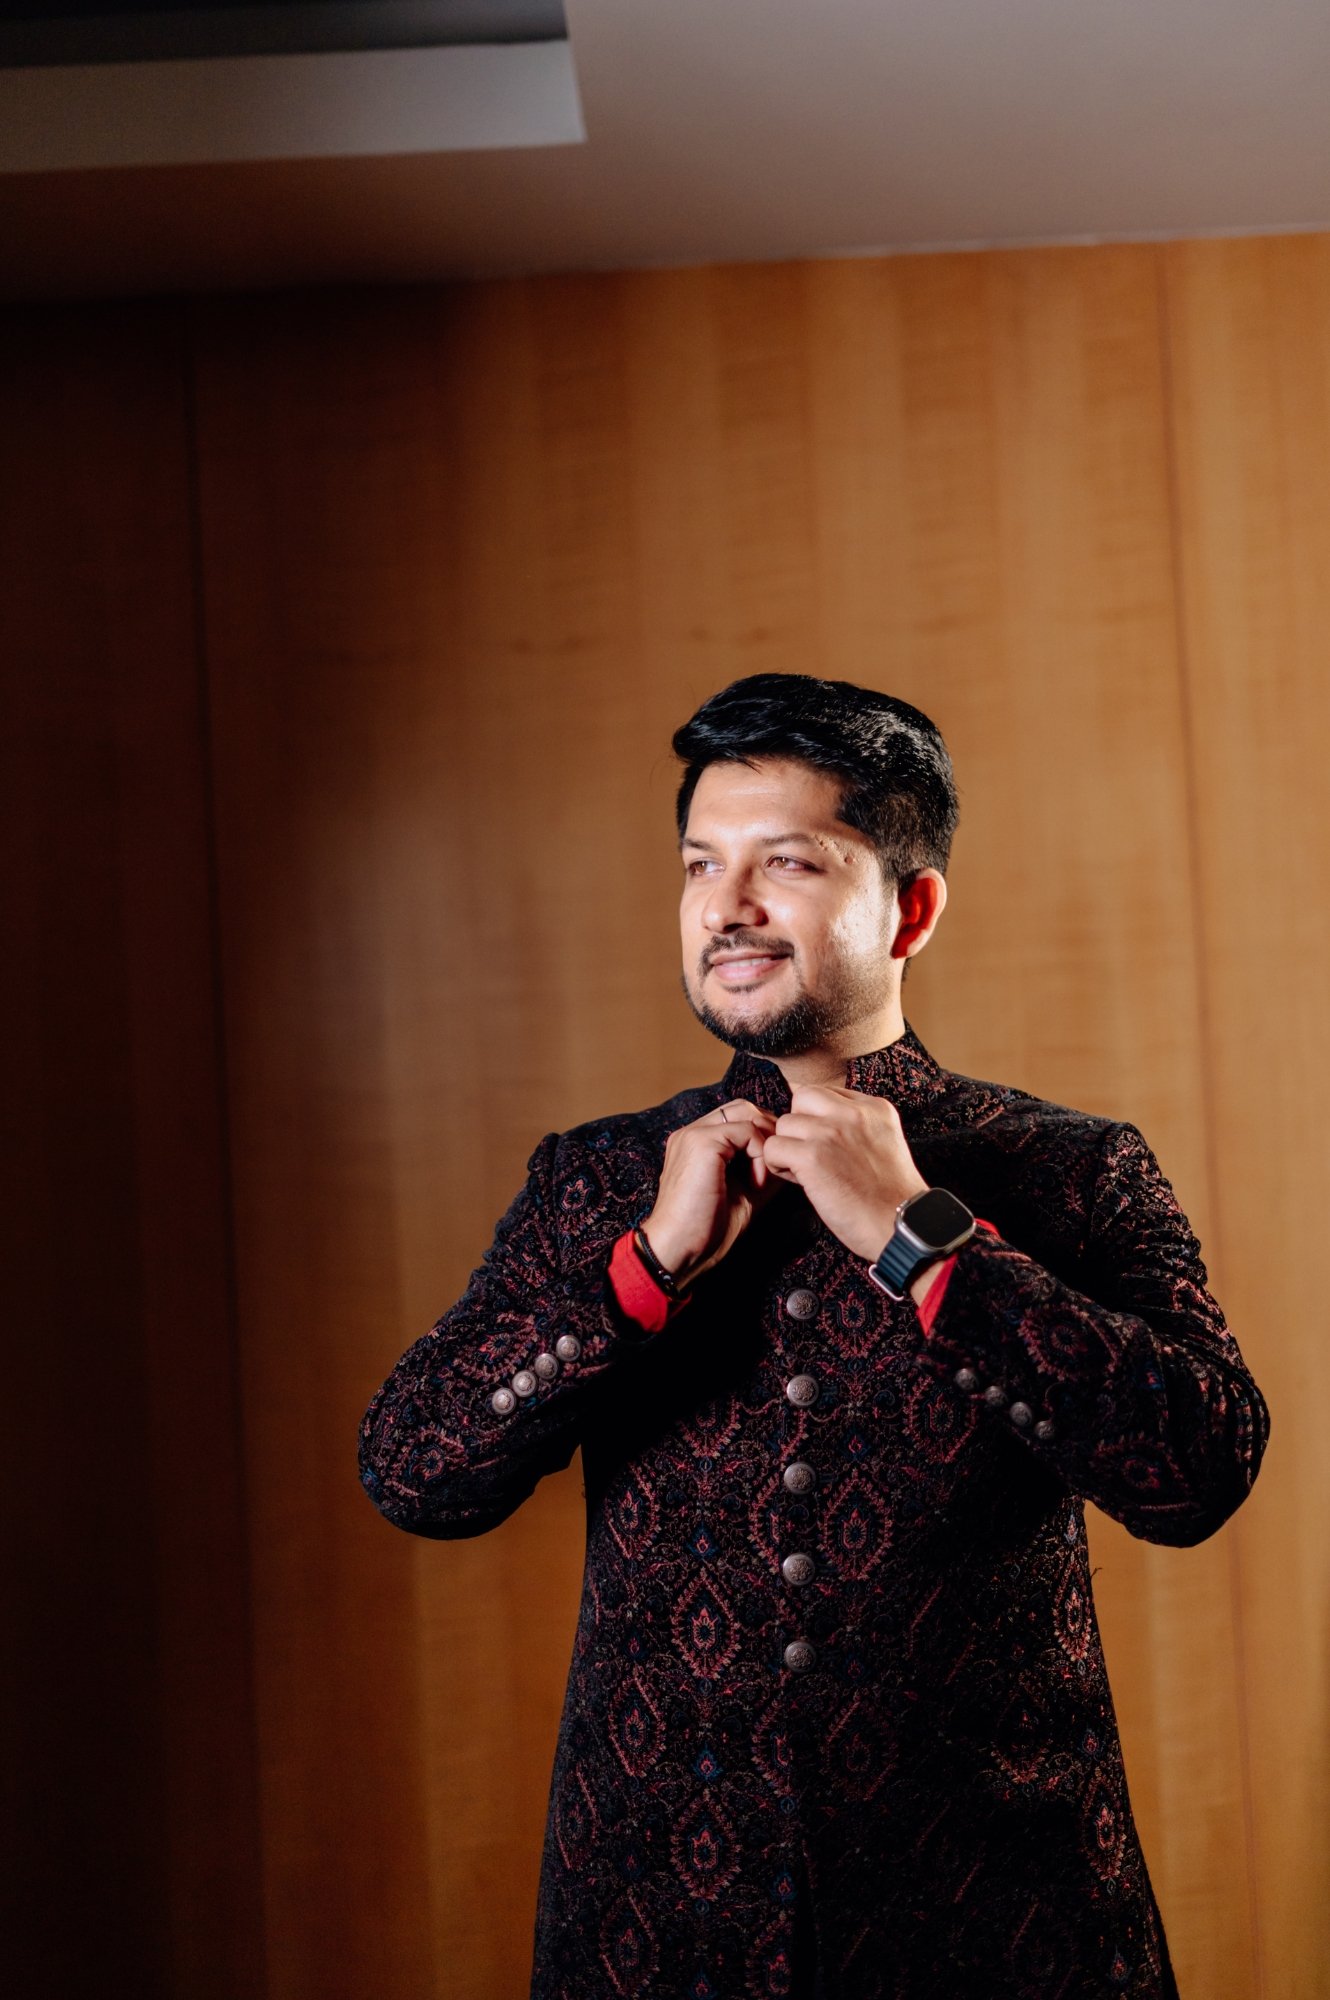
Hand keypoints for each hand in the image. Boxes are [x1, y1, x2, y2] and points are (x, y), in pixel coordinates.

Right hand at [640, 1099, 780, 1291]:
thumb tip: (790, 1153)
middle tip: (776, 1168)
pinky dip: (760, 1154)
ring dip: (765, 1143)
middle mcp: (691, 1131)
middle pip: (744, 1108)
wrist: (679, 1249)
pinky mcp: (702, 1143)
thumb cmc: (708, 1229)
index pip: (739, 1117)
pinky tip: (756, 1184)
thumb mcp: (745, 1191)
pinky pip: (746, 1131)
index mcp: (696, 1142)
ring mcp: (694, 1134)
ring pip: (747, 1114)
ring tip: (763, 1179)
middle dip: (768, 1133)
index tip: (774, 1168)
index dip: (763, 1136)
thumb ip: (762, 1167)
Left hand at [759, 1084, 928, 1261]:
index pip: (827, 1093)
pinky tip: (800, 1182)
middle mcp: (853, 1113)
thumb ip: (856, 1126)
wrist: (901, 1225)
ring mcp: (831, 1131)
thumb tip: (816, 1122)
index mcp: (874, 1107)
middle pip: (802, 1098)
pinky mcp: (812, 1156)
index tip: (829, 1146)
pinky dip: (778, 1165)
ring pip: (784, 1123)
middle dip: (800, 1125)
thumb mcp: (884, 1142)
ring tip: (807, 1173)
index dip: (819, 1120)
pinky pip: (773, 1147)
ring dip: (788, 1148)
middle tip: (810, 1154)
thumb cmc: (890, 1196)